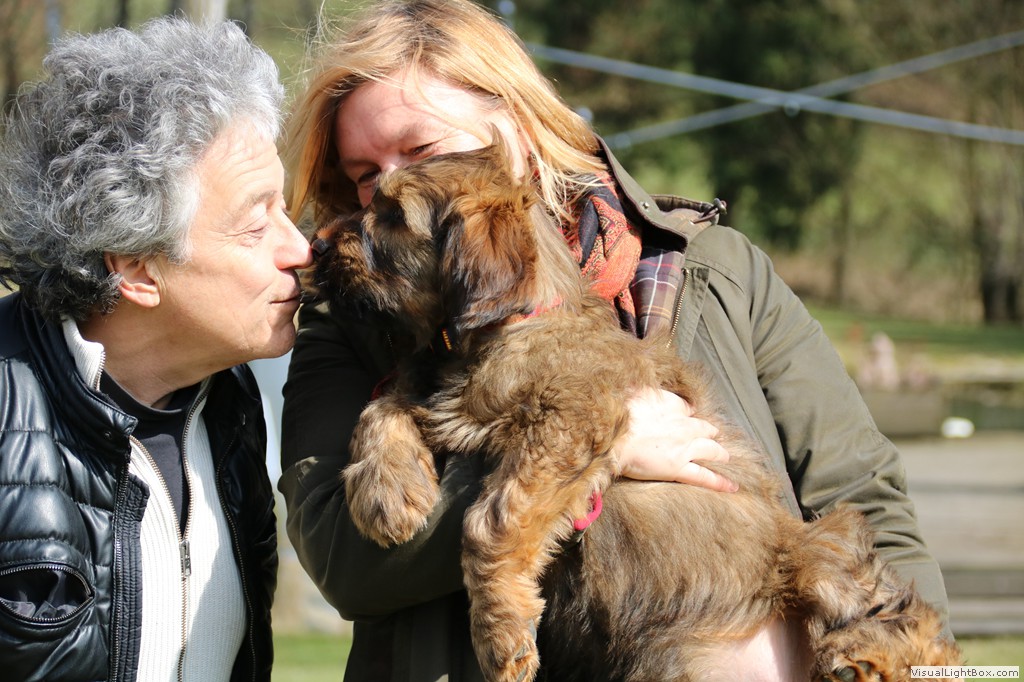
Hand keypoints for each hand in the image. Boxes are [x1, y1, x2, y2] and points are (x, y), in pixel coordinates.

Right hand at [612, 387, 737, 492]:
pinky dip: (720, 482)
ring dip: (719, 453)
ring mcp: (684, 448)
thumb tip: (638, 379)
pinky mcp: (679, 468)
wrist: (614, 437)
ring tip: (725, 457)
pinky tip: (732, 487)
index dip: (688, 414)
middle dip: (709, 432)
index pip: (687, 408)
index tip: (688, 416)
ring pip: (710, 450)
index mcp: (672, 405)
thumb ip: (642, 389)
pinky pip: (705, 476)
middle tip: (713, 435)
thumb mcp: (632, 391)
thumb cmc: (617, 414)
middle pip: (704, 428)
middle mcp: (683, 425)